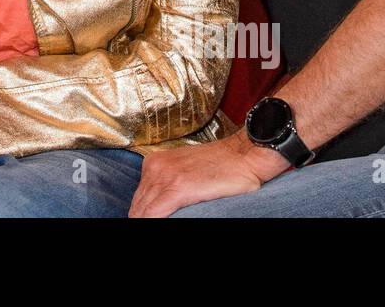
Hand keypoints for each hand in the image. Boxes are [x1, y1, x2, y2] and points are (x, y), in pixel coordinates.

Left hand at [129, 134, 278, 217]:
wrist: (246, 155)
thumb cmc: (223, 165)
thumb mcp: (185, 171)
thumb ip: (169, 185)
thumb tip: (161, 208)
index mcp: (155, 164)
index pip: (139, 200)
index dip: (142, 216)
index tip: (150, 220)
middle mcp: (155, 168)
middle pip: (138, 207)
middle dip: (143, 219)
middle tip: (155, 226)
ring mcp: (165, 176)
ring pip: (143, 212)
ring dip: (147, 222)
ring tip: (159, 229)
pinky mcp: (178, 188)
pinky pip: (154, 214)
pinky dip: (155, 223)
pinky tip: (161, 229)